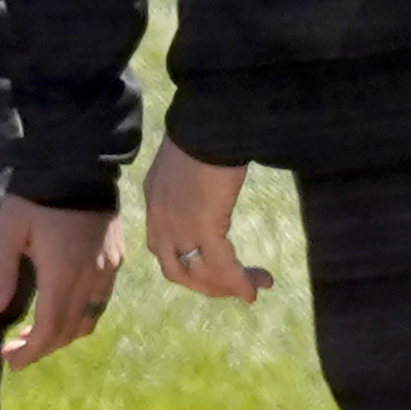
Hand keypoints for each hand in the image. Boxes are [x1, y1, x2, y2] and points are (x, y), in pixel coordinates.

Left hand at [0, 194, 121, 369]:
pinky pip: (100, 302)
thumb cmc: (36, 196)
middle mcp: (89, 278)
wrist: (78, 163)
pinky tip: (63, 311)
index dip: (30, 350)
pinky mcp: (115, 259)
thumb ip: (0, 271)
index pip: (49, 328)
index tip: (11, 361)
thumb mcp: (9, 229)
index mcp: (62, 274)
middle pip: (68, 330)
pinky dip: (81, 317)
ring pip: (88, 319)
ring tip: (37, 336)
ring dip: (63, 335)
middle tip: (16, 352)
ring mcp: (107, 270)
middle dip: (42, 347)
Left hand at [144, 143, 269, 302]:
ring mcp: (178, 225)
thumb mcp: (188, 160)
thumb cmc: (205, 132)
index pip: (165, 249)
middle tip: (236, 287)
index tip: (216, 271)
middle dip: (207, 285)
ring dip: (227, 287)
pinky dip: (237, 281)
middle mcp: (159, 219)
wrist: (209, 121)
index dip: (189, 266)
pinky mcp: (202, 226)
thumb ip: (192, 181)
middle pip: (176, 271)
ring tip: (255, 287)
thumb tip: (212, 187)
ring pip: (199, 274)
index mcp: (154, 201)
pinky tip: (254, 288)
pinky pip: (221, 265)